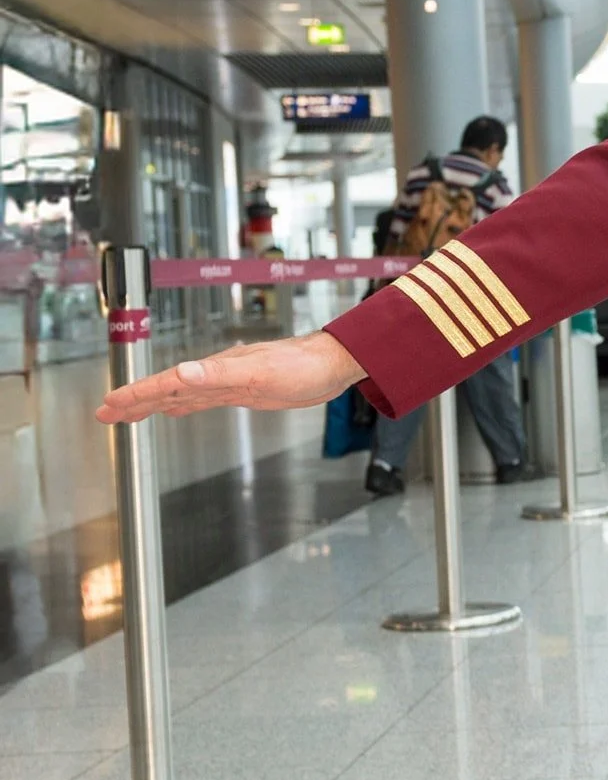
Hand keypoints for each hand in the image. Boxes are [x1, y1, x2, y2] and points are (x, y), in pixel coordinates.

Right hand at [98, 331, 365, 425]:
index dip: (136, 395)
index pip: (166, 383)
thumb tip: (182, 373)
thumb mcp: (261, 372)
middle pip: (166, 389)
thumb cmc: (302, 365)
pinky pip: (202, 400)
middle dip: (134, 402)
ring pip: (180, 395)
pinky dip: (183, 405)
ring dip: (152, 405)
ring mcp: (228, 383)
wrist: (332, 364)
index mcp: (214, 370)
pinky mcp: (243, 391)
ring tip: (126, 415)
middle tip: (104, 415)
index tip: (109, 405)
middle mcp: (216, 375)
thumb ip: (219, 374)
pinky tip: (174, 409)